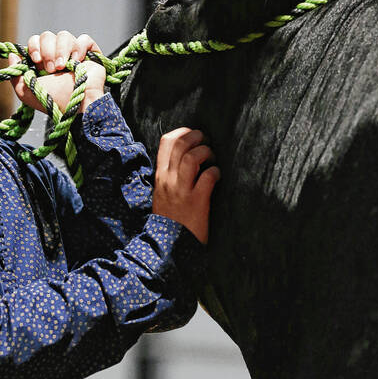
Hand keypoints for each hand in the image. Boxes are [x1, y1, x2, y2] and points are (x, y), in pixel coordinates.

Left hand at [9, 31, 105, 113]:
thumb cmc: (52, 101)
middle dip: (47, 50)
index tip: (36, 60)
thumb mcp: (25, 91)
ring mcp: (74, 53)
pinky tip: (77, 61)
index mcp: (43, 61)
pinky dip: (79, 48)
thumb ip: (15, 74)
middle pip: (47, 35)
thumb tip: (13, 54)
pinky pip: (84, 39)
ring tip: (63, 67)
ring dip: (61, 50)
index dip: (34, 47)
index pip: (35, 41)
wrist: (74, 104)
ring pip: (64, 35)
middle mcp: (58, 55)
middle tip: (51, 69)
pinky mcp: (90, 53)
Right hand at [152, 128, 219, 243]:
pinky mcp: (196, 202)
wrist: (167, 246)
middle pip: (181, 144)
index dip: (182, 132)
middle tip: (207, 142)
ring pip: (192, 157)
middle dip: (197, 137)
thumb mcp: (162, 193)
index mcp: (160, 176)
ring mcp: (181, 190)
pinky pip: (207, 177)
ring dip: (206, 152)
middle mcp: (169, 180)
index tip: (193, 136)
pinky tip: (217, 176)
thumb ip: (170, 176)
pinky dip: (215, 172)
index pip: (166, 142)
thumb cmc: (169, 219)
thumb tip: (186, 158)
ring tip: (212, 158)